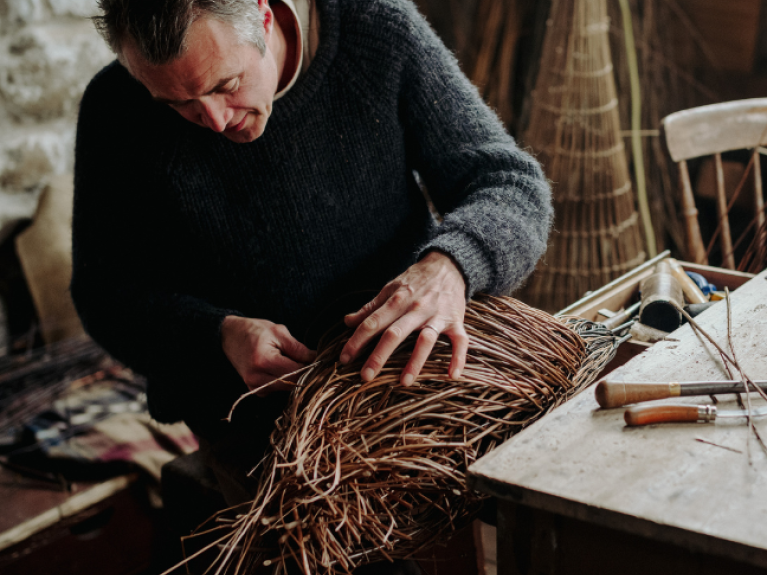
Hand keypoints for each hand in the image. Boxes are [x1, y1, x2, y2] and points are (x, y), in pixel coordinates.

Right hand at [221, 316, 315, 395]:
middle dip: (304, 374)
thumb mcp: (278, 332)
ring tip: (293, 362)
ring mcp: (254, 386)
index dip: (311, 367)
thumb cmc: (254, 330)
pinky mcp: (254, 390)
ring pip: (285, 388)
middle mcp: (257, 377)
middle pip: (292, 383)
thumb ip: (298, 348)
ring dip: (293, 378)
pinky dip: (282, 381)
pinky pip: (276, 390)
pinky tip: (281, 369)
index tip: (320, 361)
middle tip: (310, 362)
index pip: (296, 372)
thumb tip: (316, 358)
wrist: (229, 336)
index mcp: (264, 361)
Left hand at [340, 251, 467, 384]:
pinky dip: (458, 358)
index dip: (356, 341)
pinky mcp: (456, 321)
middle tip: (366, 376)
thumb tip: (347, 321)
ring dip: (415, 361)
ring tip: (403, 382)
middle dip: (379, 356)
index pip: (372, 322)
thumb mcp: (391, 288)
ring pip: (426, 340)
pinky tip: (452, 375)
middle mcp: (416, 309)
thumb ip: (370, 308)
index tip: (344, 359)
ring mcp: (437, 316)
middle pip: (395, 334)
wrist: (448, 265)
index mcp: (397, 301)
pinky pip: (460, 341)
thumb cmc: (416, 280)